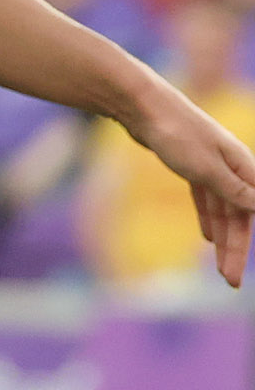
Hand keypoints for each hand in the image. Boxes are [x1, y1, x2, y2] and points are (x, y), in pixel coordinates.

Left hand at [130, 85, 254, 288]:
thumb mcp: (205, 167)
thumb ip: (233, 189)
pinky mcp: (192, 165)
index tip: (235, 274)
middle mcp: (232, 167)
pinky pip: (206, 199)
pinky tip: (208, 238)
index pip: (250, 214)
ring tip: (220, 267)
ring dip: (222, 238)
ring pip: (222, 209)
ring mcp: (212, 166)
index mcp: (242, 167)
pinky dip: (208, 218)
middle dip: (234, 249)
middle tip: (229, 281)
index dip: (244, 244)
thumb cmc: (176, 133)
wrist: (145, 108)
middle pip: (237, 215)